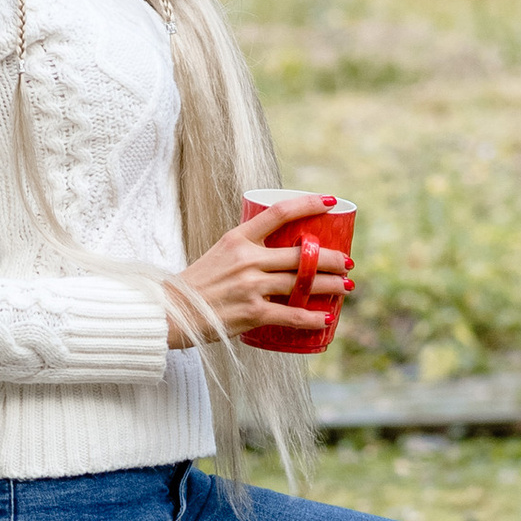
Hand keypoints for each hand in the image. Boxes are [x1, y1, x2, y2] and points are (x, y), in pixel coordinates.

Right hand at [163, 190, 347, 349]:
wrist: (172, 312)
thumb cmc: (196, 285)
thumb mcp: (218, 254)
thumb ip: (245, 251)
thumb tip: (275, 253)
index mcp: (238, 239)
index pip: (279, 212)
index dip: (309, 204)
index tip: (331, 202)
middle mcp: (248, 259)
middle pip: (301, 254)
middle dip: (332, 258)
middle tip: (348, 262)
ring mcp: (251, 286)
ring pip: (303, 283)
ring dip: (331, 285)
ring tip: (346, 287)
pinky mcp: (253, 313)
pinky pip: (292, 315)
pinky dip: (313, 317)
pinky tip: (326, 318)